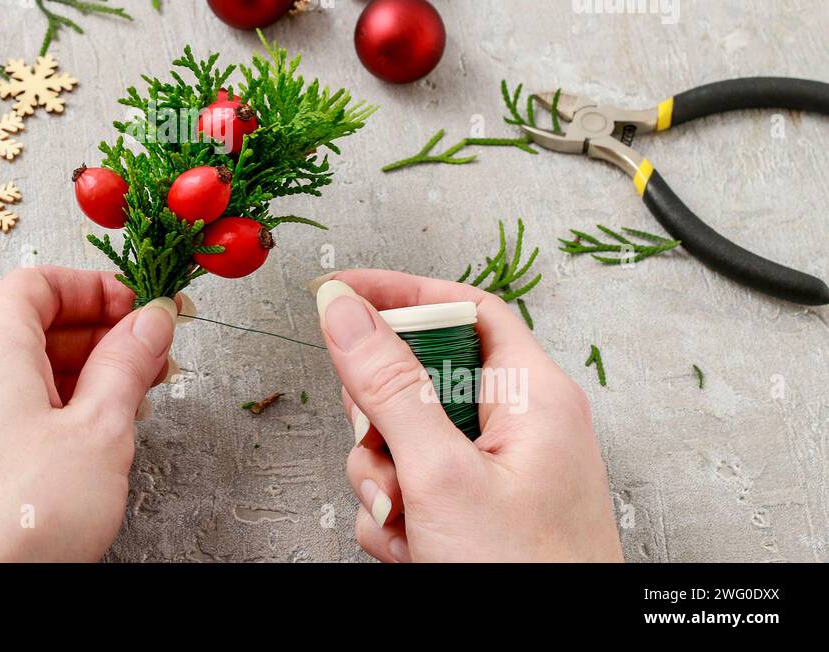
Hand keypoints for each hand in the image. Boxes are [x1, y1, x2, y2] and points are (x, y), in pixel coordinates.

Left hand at [0, 267, 175, 561]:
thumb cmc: (18, 513)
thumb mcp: (99, 429)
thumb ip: (128, 365)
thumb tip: (151, 321)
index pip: (40, 281)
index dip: (97, 289)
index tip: (141, 312)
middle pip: (33, 323)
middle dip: (100, 336)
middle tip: (152, 361)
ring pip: (23, 372)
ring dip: (82, 377)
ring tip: (131, 406)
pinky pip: (6, 411)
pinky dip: (53, 412)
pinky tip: (89, 445)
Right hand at [315, 270, 622, 561]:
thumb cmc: (532, 578)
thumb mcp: (443, 476)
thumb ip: (389, 387)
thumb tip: (346, 310)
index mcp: (532, 394)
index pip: (462, 308)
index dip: (400, 292)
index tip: (340, 293)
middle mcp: (517, 424)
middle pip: (420, 376)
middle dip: (381, 418)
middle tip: (380, 449)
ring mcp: (496, 470)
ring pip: (405, 436)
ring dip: (384, 478)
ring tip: (406, 519)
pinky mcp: (476, 509)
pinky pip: (411, 484)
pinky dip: (398, 515)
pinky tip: (414, 547)